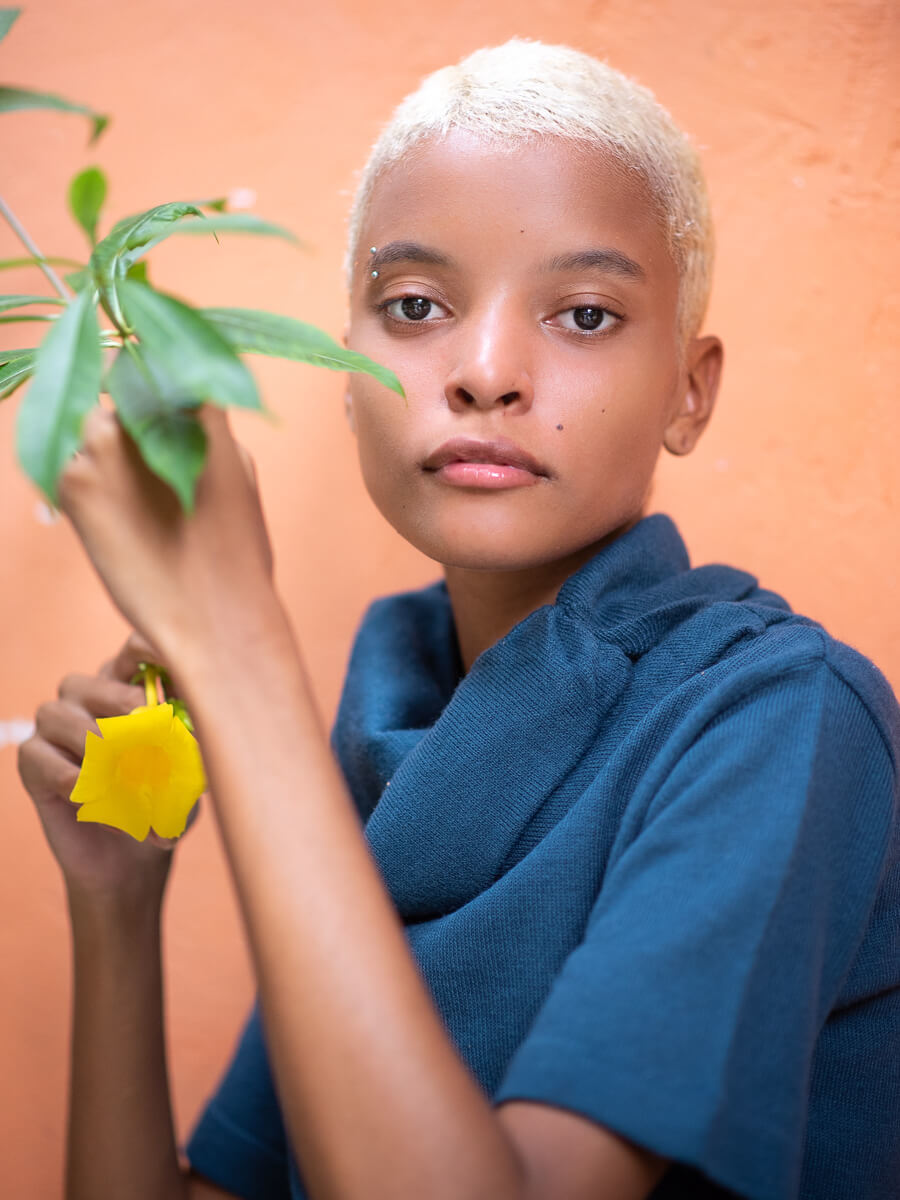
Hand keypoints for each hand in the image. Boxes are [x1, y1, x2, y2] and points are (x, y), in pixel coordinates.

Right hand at [18, 632, 198, 903]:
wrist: (134, 860)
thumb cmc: (166, 803)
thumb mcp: (189, 773)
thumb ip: (191, 747)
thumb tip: (194, 730)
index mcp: (128, 685)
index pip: (134, 650)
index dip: (150, 650)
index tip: (172, 668)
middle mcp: (87, 696)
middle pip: (93, 679)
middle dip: (125, 704)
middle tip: (150, 731)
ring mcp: (54, 726)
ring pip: (62, 717)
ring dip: (100, 751)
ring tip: (131, 785)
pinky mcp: (32, 761)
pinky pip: (46, 760)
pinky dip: (79, 783)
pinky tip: (104, 804)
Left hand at [57, 405, 275, 666]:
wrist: (217, 616)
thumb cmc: (236, 555)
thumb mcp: (238, 476)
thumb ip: (208, 435)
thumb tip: (178, 412)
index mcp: (199, 405)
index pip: (161, 368)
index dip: (154, 389)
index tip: (153, 411)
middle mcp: (147, 411)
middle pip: (118, 394)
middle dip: (124, 425)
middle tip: (139, 474)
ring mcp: (106, 443)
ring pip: (85, 425)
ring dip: (97, 453)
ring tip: (126, 504)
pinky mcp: (75, 480)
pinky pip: (61, 465)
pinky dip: (76, 487)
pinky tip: (108, 524)